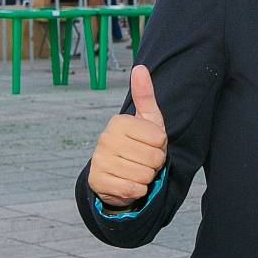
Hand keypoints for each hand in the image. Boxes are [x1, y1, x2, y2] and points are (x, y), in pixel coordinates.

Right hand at [87, 64, 167, 206]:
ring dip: (146, 177)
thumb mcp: (148, 120)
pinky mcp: (96, 181)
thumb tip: (139, 67)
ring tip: (136, 170)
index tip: (149, 144)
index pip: (159, 139)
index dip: (161, 146)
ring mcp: (98, 160)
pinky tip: (128, 183)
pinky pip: (132, 189)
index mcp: (118, 122)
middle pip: (153, 158)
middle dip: (154, 163)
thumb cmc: (140, 144)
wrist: (119, 174)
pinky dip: (136, 190)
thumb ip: (145, 95)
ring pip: (143, 175)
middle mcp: (105, 139)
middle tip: (143, 160)